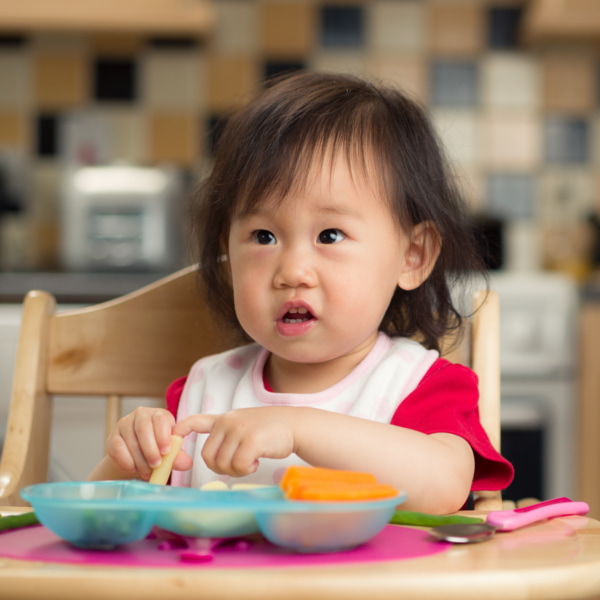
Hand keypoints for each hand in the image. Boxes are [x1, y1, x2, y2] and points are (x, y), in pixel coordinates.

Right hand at [105, 407, 191, 479]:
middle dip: (150, 449)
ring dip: (139, 459)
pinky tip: (134, 468)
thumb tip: (187, 463)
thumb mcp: (170, 451)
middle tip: (156, 465)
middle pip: (143, 428)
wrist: (138, 456)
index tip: (166, 451)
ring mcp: (125, 424)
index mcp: (159, 414)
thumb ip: (177, 456)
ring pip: (130, 440)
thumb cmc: (158, 449)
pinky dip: (126, 461)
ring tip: (147, 471)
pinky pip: (117, 448)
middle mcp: (141, 414)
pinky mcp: (112, 437)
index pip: (160, 418)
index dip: (163, 435)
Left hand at [173, 407, 296, 476]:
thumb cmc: (270, 430)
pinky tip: (257, 461)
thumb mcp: (244, 424)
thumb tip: (211, 457)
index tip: (173, 439)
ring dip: (235, 470)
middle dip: (220, 467)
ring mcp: (239, 430)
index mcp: (224, 419)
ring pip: (222, 464)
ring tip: (250, 461)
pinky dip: (246, 470)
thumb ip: (227, 434)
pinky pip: (238, 466)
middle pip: (207, 456)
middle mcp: (228, 422)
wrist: (294, 425)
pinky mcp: (251, 440)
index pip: (194, 421)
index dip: (180, 431)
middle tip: (237, 465)